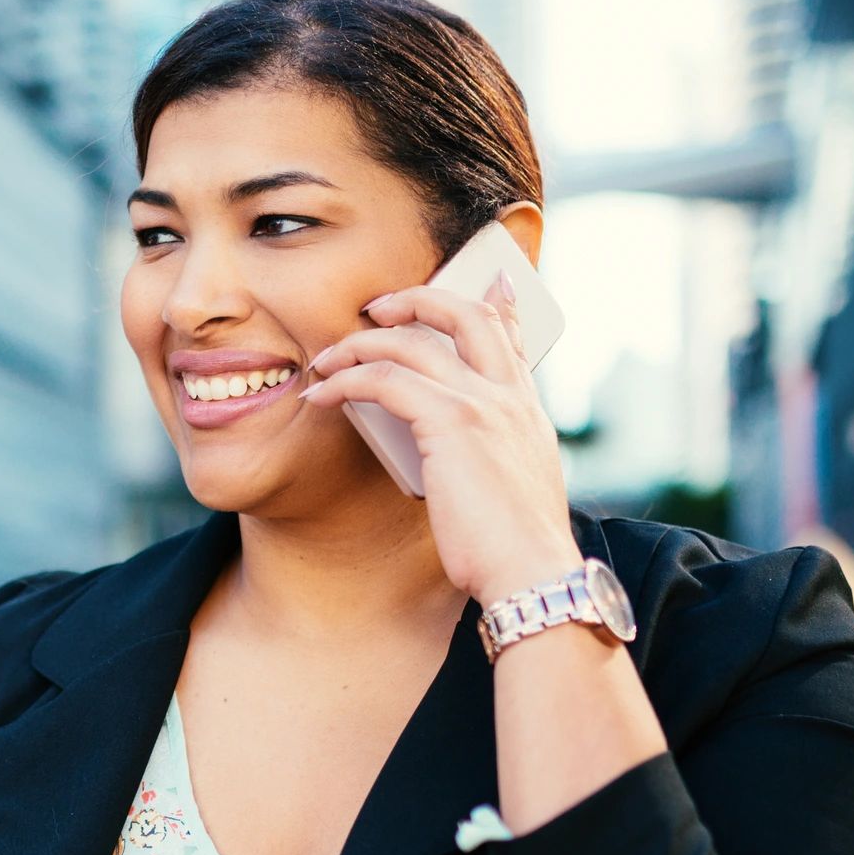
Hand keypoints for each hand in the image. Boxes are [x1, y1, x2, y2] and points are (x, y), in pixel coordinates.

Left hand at [300, 271, 582, 605]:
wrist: (531, 572)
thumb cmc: (513, 548)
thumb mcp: (513, 487)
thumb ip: (494, 456)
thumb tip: (460, 456)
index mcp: (526, 409)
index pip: (511, 337)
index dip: (495, 303)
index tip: (485, 282)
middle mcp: (508, 395)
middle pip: (464, 314)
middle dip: (415, 300)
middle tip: (376, 309)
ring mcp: (482, 402)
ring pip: (411, 342)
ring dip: (359, 345)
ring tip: (327, 359)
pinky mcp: (451, 420)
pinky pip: (384, 379)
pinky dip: (345, 381)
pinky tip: (321, 395)